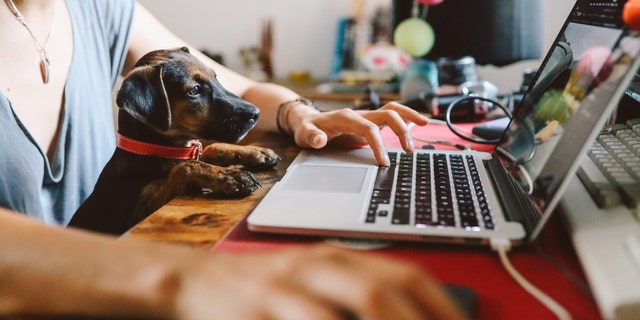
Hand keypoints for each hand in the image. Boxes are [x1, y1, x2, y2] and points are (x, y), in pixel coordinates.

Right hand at [176, 245, 464, 319]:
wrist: (195, 279)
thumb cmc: (266, 288)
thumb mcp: (314, 282)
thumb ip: (355, 296)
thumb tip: (405, 313)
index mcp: (339, 256)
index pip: (405, 275)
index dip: (441, 306)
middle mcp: (317, 265)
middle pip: (382, 291)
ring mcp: (286, 286)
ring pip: (341, 308)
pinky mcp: (257, 308)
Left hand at [290, 102, 428, 165]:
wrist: (308, 121)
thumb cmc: (308, 129)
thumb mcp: (304, 135)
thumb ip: (311, 137)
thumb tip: (319, 139)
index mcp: (346, 117)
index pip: (369, 128)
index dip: (379, 144)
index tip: (385, 162)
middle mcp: (360, 113)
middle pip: (387, 113)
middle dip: (401, 130)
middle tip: (409, 151)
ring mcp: (367, 116)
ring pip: (393, 109)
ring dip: (410, 116)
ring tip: (426, 125)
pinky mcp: (371, 121)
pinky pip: (391, 115)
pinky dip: (406, 117)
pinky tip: (419, 123)